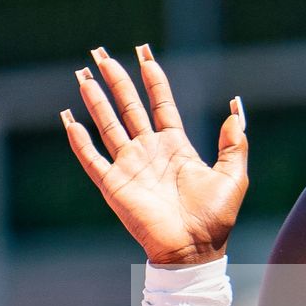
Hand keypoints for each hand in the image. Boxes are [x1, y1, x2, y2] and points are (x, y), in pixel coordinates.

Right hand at [61, 45, 247, 265]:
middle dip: (116, 80)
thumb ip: (234, 143)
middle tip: (102, 55)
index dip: (153, 80)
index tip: (144, 55)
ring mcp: (130, 166)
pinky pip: (92, 158)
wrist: (193, 250)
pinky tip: (69, 119)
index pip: (160, 104)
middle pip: (128, 107)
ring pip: (108, 126)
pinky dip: (79, 140)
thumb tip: (235, 110)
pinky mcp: (114, 185)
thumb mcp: (233, 175)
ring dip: (96, 101)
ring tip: (84, 76)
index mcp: (176, 146)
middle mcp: (149, 151)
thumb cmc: (215, 218)